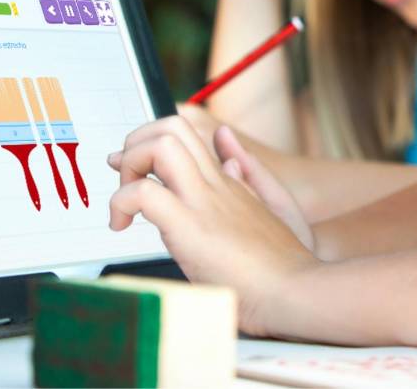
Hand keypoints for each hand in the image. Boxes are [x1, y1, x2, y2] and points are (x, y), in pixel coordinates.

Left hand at [107, 116, 315, 334]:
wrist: (295, 290)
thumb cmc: (280, 264)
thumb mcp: (268, 212)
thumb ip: (249, 179)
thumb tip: (229, 154)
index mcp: (228, 182)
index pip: (187, 135)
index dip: (153, 142)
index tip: (132, 167)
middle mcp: (215, 182)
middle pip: (172, 126)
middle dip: (137, 144)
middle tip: (125, 179)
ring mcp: (203, 200)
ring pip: (159, 145)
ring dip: (130, 165)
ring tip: (125, 201)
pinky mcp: (189, 226)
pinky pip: (143, 193)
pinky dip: (121, 203)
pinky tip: (121, 226)